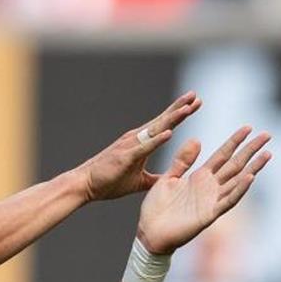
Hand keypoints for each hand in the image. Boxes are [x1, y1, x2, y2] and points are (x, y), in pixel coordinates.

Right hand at [78, 92, 201, 201]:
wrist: (84, 185)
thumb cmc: (108, 182)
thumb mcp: (138, 181)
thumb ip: (156, 179)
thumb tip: (171, 181)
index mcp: (140, 144)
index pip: (164, 126)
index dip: (179, 115)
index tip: (194, 104)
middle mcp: (135, 139)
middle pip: (162, 121)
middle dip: (180, 108)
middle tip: (195, 96)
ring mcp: (130, 147)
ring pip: (155, 130)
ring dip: (172, 119)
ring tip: (188, 108)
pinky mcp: (125, 158)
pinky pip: (144, 148)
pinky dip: (157, 141)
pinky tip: (170, 134)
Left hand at [137, 127, 272, 254]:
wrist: (149, 232)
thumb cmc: (157, 208)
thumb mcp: (168, 179)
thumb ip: (182, 161)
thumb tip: (196, 139)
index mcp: (199, 177)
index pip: (222, 155)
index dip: (235, 141)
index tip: (248, 127)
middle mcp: (210, 187)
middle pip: (235, 165)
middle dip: (250, 150)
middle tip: (267, 135)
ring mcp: (211, 200)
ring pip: (237, 181)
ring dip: (252, 168)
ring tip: (266, 154)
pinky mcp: (209, 214)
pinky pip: (227, 200)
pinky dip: (239, 189)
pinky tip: (249, 178)